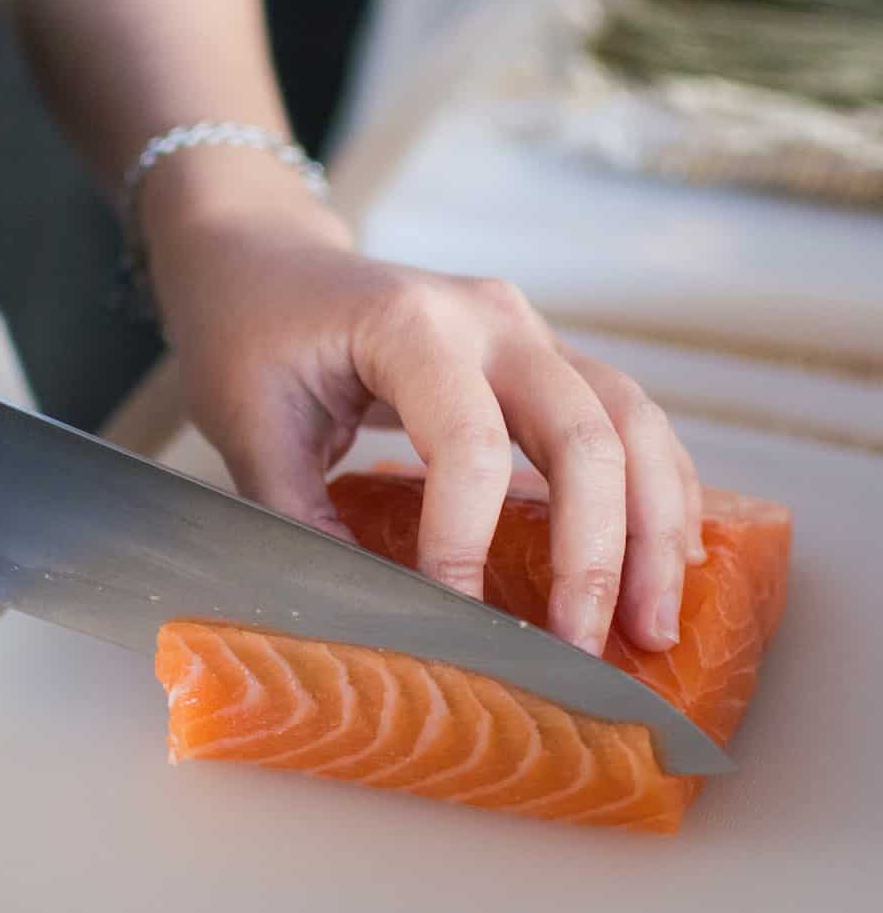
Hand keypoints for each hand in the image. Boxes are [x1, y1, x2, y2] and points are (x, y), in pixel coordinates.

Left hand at [146, 168, 702, 656]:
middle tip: (589, 651)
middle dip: (597, 552)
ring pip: (630, 419)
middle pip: (585, 431)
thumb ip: (300, 520)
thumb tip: (368, 623)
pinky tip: (663, 554)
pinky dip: (654, 484)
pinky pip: (624, 415)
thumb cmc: (248, 334)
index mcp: (408, 325)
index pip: (468, 444)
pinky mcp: (538, 353)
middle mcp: (488, 317)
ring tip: (655, 622)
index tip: (455, 625)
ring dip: (653, 524)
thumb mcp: (248, 427)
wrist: (267, 261)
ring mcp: (525, 328)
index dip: (467, 544)